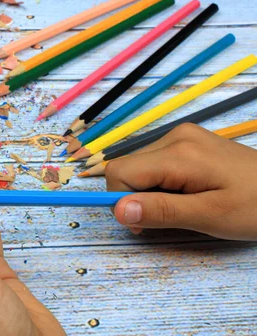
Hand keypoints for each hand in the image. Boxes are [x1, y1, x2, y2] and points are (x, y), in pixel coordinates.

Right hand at [106, 123, 256, 240]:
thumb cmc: (256, 207)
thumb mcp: (209, 217)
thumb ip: (162, 212)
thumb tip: (118, 210)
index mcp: (178, 153)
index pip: (120, 172)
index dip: (121, 201)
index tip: (144, 225)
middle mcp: (175, 136)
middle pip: (127, 168)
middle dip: (136, 197)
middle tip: (168, 219)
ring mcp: (181, 135)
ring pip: (138, 166)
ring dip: (148, 191)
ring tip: (182, 205)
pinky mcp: (187, 140)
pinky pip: (154, 162)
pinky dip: (159, 182)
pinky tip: (185, 192)